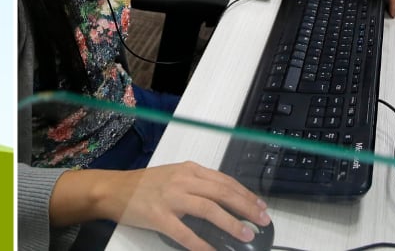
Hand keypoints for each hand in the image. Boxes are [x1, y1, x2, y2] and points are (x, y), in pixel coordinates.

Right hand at [93, 162, 268, 250]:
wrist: (112, 190)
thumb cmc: (145, 184)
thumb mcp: (176, 175)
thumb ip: (199, 183)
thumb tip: (226, 198)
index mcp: (191, 170)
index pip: (226, 181)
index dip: (246, 194)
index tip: (261, 205)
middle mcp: (184, 181)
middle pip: (223, 193)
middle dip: (247, 207)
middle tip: (262, 220)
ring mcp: (171, 198)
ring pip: (209, 209)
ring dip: (231, 223)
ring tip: (245, 234)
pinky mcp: (159, 217)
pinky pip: (184, 233)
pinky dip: (201, 243)